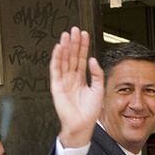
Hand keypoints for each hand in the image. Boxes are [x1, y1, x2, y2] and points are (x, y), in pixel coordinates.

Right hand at [50, 26, 104, 147]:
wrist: (82, 124)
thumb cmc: (90, 112)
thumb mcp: (98, 89)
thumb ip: (97, 74)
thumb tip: (92, 59)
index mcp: (81, 79)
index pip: (81, 59)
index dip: (83, 47)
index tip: (84, 35)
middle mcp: (72, 78)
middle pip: (72, 57)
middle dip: (73, 43)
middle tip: (75, 30)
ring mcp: (63, 81)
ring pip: (64, 60)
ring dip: (65, 47)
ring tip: (67, 35)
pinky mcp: (57, 86)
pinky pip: (55, 70)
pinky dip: (56, 58)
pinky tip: (58, 48)